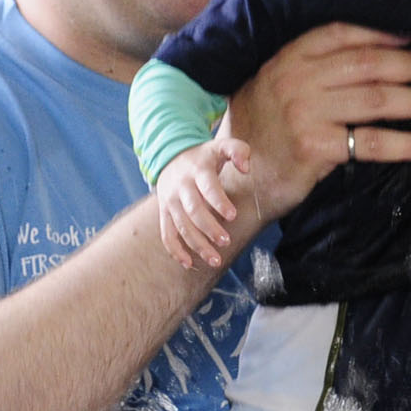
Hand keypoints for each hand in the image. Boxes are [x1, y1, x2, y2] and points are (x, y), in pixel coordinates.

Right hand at [155, 138, 251, 267]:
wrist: (169, 157)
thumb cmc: (203, 157)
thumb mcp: (220, 146)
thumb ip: (238, 151)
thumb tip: (246, 167)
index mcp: (197, 171)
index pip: (208, 188)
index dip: (219, 202)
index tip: (232, 215)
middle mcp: (181, 188)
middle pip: (193, 211)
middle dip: (209, 228)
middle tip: (226, 241)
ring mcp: (170, 202)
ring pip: (181, 227)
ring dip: (197, 245)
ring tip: (215, 260)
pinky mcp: (165, 214)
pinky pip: (167, 234)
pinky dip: (175, 250)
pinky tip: (189, 263)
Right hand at [225, 23, 410, 215]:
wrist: (235, 181)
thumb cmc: (261, 133)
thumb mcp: (274, 86)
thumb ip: (310, 69)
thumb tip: (372, 55)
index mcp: (287, 58)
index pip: (343, 33)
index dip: (384, 33)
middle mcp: (295, 79)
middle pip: (368, 64)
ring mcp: (304, 112)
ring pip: (376, 99)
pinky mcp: (315, 147)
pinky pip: (372, 141)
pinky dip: (407, 144)